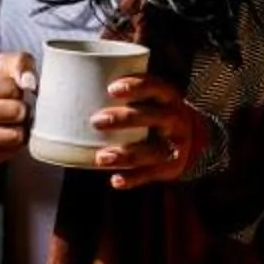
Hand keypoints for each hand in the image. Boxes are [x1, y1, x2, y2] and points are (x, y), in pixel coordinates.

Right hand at [0, 52, 33, 168]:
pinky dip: (12, 145)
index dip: (21, 90)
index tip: (15, 91)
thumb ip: (20, 64)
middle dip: (23, 110)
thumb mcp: (3, 65)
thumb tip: (29, 83)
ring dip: (21, 129)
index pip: (13, 89)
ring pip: (15, 136)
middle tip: (18, 109)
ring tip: (13, 122)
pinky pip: (9, 153)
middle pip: (16, 112)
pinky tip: (4, 134)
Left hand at [90, 75, 211, 190]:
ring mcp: (175, 144)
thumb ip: (123, 91)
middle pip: (152, 117)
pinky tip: (116, 180)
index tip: (111, 89)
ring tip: (101, 158)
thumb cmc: (155, 110)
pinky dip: (133, 179)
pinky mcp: (171, 167)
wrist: (191, 136)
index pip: (155, 87)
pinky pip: (151, 174)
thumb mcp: (150, 96)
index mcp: (168, 97)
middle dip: (124, 119)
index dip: (135, 86)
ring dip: (125, 154)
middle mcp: (175, 119)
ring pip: (151, 151)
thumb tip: (72, 83)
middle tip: (96, 121)